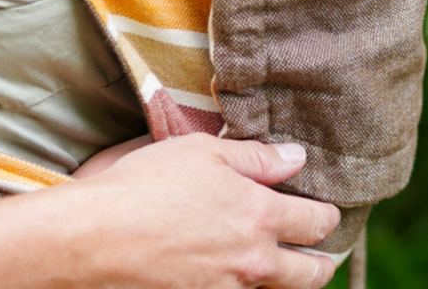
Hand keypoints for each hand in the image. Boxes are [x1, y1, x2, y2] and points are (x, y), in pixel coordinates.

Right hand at [69, 133, 339, 288]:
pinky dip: (247, 288)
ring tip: (286, 268)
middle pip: (310, 275)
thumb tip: (297, 158)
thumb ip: (256, 157)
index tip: (328, 212)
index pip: (316, 222)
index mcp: (260, 215)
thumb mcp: (203, 152)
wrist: (99, 236)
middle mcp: (253, 261)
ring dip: (287, 280)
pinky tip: (238, 274)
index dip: (327, 216)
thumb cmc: (148, 183)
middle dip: (322, 263)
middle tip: (321, 253)